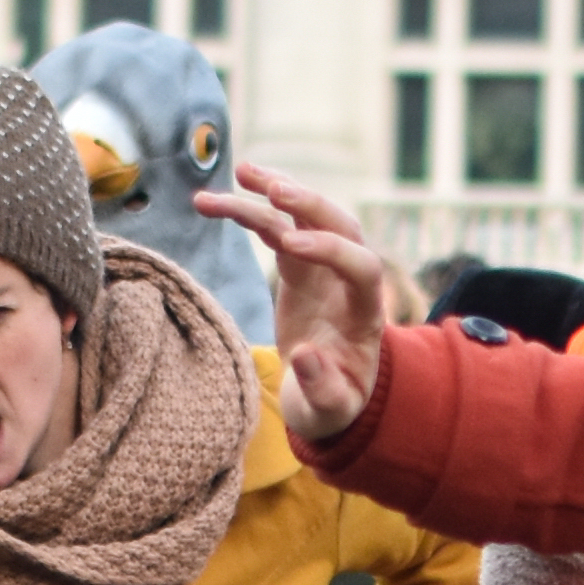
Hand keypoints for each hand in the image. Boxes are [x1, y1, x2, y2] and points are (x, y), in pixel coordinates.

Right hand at [196, 162, 395, 443]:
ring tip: (240, 173)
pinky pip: (276, 228)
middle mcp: (349, 280)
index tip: (290, 245)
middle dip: (310, 205)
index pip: (362, 267)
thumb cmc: (331, 406)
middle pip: (341, 226)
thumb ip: (322, 389)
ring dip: (275, 191)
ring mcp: (323, 269)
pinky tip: (217, 198)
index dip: (331, 251)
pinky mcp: (297, 267)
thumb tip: (306, 356)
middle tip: (274, 191)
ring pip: (304, 217)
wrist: (325, 396)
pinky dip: (251, 210)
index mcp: (366, 314)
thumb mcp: (329, 411)